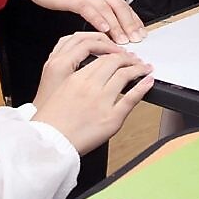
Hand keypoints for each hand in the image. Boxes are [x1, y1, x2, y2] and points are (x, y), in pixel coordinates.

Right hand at [24, 0, 145, 43]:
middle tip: (137, 39)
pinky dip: (97, 18)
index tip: (143, 34)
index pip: (125, 6)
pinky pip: (87, 8)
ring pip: (106, 9)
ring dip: (116, 25)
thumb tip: (113, 25)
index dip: (135, 21)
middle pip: (120, 7)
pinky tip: (103, 28)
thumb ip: (100, 8)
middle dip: (130, 24)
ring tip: (123, 39)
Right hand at [32, 34, 153, 153]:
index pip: (102, 59)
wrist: (50, 143)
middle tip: (134, 59)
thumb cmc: (50, 122)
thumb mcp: (59, 93)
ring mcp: (103, 101)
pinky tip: (148, 81)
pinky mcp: (112, 118)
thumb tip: (91, 77)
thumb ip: (76, 82)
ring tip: (144, 67)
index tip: (120, 56)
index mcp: (77, 78)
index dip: (114, 55)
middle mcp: (91, 86)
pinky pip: (132, 98)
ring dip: (138, 68)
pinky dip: (143, 87)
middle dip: (128, 58)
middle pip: (115, 63)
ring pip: (125, 76)